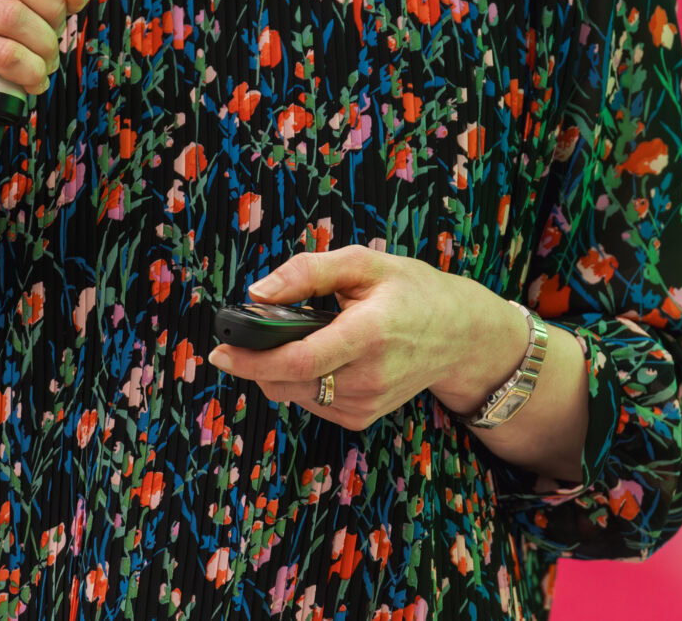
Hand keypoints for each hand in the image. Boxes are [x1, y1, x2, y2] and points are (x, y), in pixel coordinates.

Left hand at [206, 246, 526, 432]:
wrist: (461, 337)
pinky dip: (299, 381)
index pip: (300, 360)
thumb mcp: (366, 263)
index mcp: (369, 334)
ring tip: (290, 338)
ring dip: (276, 371)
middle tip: (243, 335)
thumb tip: (258, 292)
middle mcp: (367, 378)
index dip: (253, 359)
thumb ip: (310, 271)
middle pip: (289, 382)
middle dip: (255, 362)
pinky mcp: (362, 417)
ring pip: (295, 395)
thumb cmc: (414, 292)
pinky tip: (315, 357)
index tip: (220, 350)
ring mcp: (365, 404)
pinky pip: (311, 402)